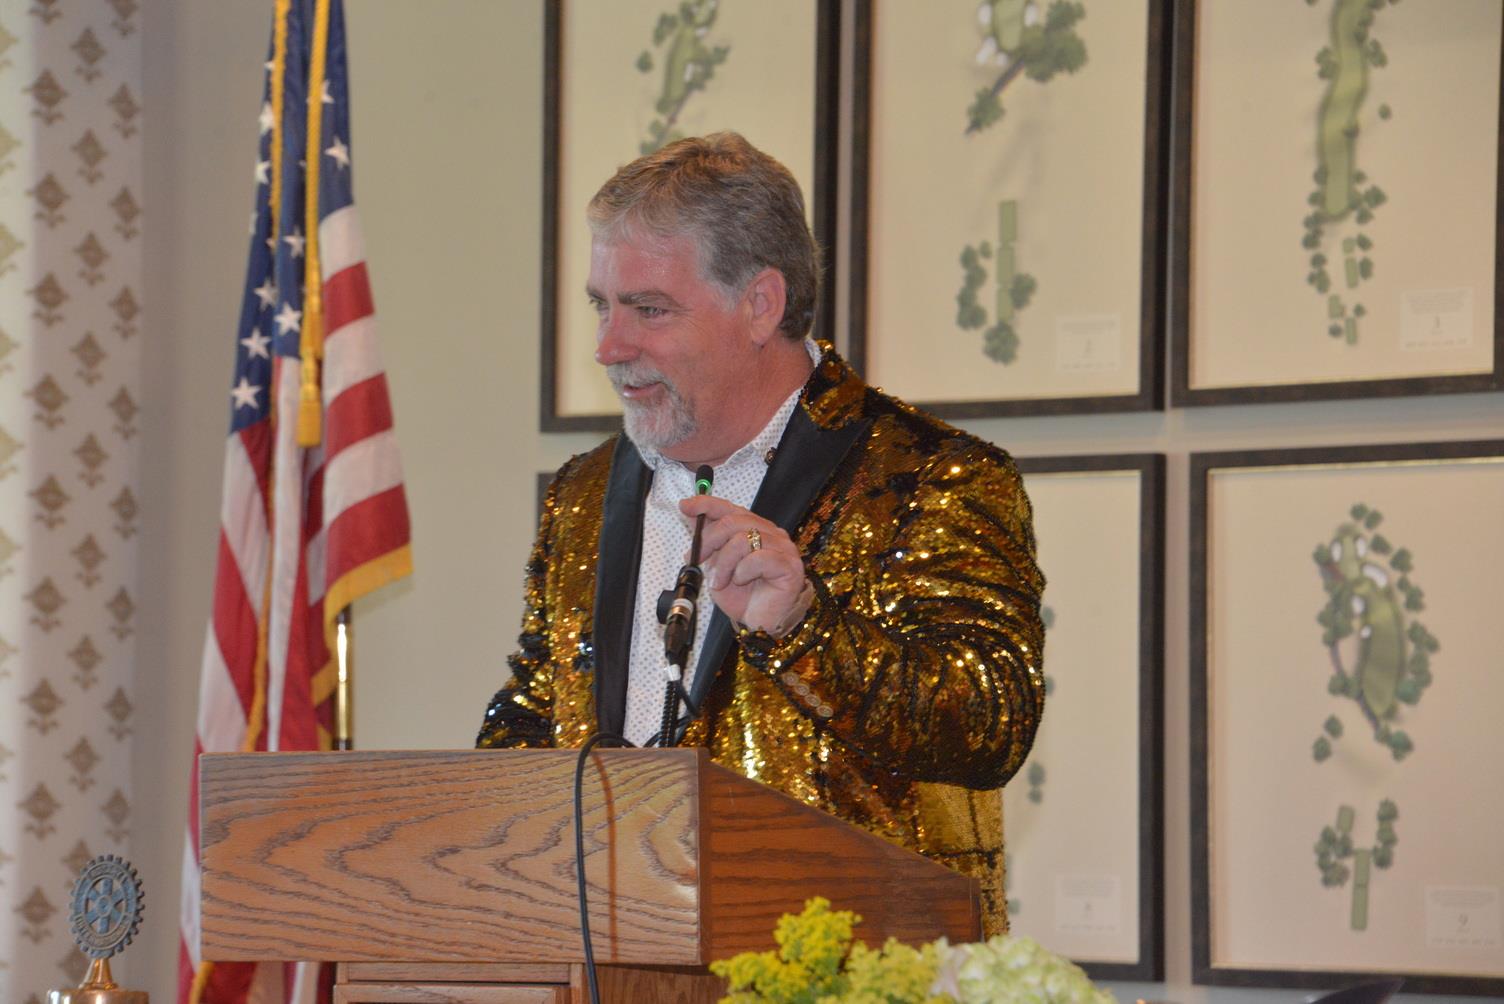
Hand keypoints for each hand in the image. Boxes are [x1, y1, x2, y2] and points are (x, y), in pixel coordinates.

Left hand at [680, 495, 811, 636]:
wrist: (757, 622)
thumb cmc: (741, 595)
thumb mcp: (716, 563)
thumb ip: (709, 540)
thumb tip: (691, 514)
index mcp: (755, 528)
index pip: (730, 508)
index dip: (706, 505)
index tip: (684, 507)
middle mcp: (772, 533)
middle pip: (733, 522)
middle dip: (708, 540)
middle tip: (695, 559)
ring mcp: (783, 548)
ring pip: (743, 540)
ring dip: (723, 563)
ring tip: (719, 582)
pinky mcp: (790, 566)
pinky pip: (758, 559)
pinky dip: (742, 571)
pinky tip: (742, 581)